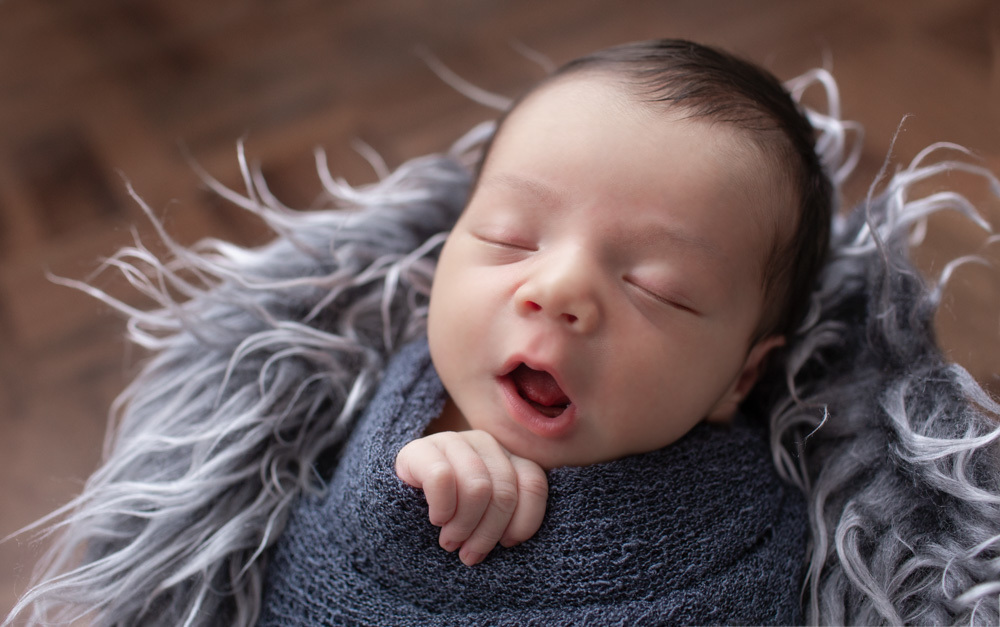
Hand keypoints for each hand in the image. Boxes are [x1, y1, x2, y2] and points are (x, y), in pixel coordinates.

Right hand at [395, 430, 547, 565]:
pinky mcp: (420, 449)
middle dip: (488, 532)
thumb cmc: (449, 518)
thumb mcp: (484, 520)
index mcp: (508, 457)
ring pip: (478, 487)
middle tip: (469, 554)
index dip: (523, 521)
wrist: (393, 504)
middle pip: (504, 491)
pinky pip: (442, 478)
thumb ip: (505, 518)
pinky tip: (436, 519)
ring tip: (450, 541)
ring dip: (464, 525)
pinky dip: (442, 507)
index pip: (533, 483)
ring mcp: (453, 441)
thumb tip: (512, 538)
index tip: (505, 544)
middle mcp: (485, 443)